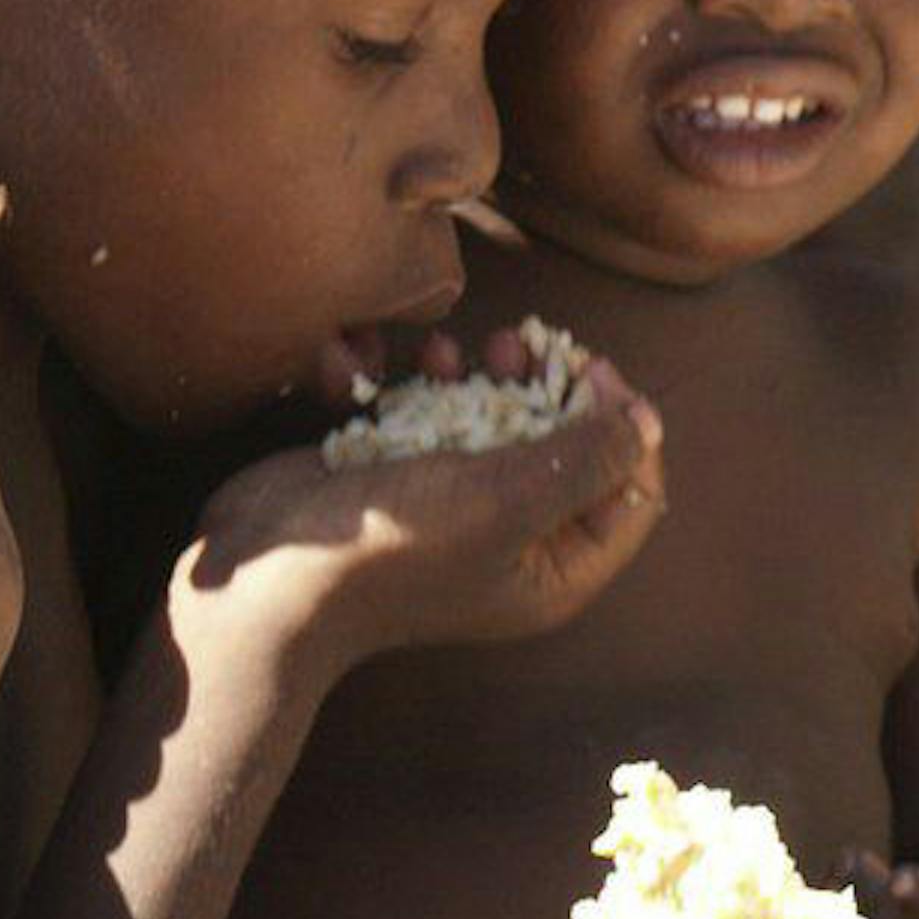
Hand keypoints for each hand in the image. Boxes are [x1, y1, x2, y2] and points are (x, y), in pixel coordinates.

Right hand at [178, 345, 664, 685]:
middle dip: (544, 387)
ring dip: (477, 375)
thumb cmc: (396, 550)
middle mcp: (508, 539)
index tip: (589, 372)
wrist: (271, 574)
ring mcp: (447, 508)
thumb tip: (647, 421)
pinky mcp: (394, 477)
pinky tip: (398, 362)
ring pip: (490, 423)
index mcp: (552, 569)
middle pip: (560, 448)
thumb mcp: (508, 502)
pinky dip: (414, 385)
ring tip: (457, 350)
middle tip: (521, 344)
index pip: (629, 493)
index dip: (622, 427)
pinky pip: (426, 418)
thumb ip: (586, 460)